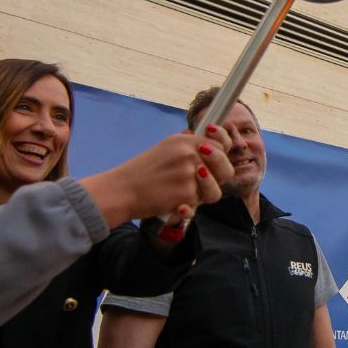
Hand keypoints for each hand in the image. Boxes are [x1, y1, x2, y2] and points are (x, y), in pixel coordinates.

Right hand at [80, 128, 232, 226]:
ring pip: (213, 189)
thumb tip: (208, 140)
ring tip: (184, 193)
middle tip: (203, 181)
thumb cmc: (142, 172)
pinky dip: (187, 206)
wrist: (123, 190)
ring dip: (202, 195)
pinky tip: (172, 203)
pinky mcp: (187, 193)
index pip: (220, 144)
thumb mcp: (165, 148)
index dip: (222, 153)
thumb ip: (188, 145)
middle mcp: (190, 154)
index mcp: (185, 140)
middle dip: (218, 176)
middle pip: (224, 166)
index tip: (216, 157)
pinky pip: (198, 203)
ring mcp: (190, 173)